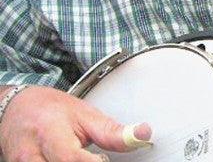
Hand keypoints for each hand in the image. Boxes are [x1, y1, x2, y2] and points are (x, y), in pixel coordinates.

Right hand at [0, 85, 151, 161]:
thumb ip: (112, 132)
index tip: (104, 161)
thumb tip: (144, 134)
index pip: (71, 158)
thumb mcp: (85, 114)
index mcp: (50, 131)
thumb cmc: (52, 110)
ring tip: (86, 159)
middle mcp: (30, 153)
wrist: (17, 109)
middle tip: (98, 160)